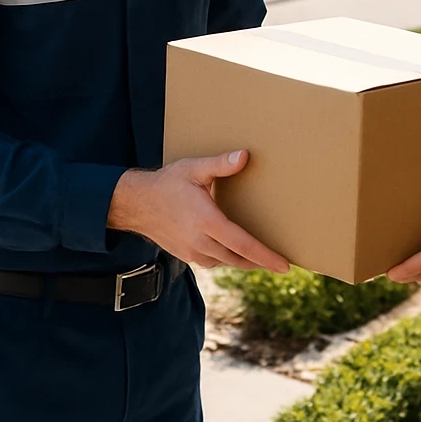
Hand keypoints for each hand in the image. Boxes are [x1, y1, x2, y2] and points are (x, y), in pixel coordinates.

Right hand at [108, 150, 289, 272]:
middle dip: (260, 262)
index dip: (265, 256)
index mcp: (206, 221)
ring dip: (245, 262)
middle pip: (238, 259)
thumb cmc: (167, 183)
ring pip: (226, 262)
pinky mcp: (186, 255)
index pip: (242, 244)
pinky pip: (213, 262)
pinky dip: (228, 259)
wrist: (136, 204)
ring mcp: (192, 252)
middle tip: (281, 265)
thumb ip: (220, 164)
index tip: (284, 265)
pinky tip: (236, 254)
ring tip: (262, 258)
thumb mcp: (194, 168)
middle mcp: (200, 241)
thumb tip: (245, 156)